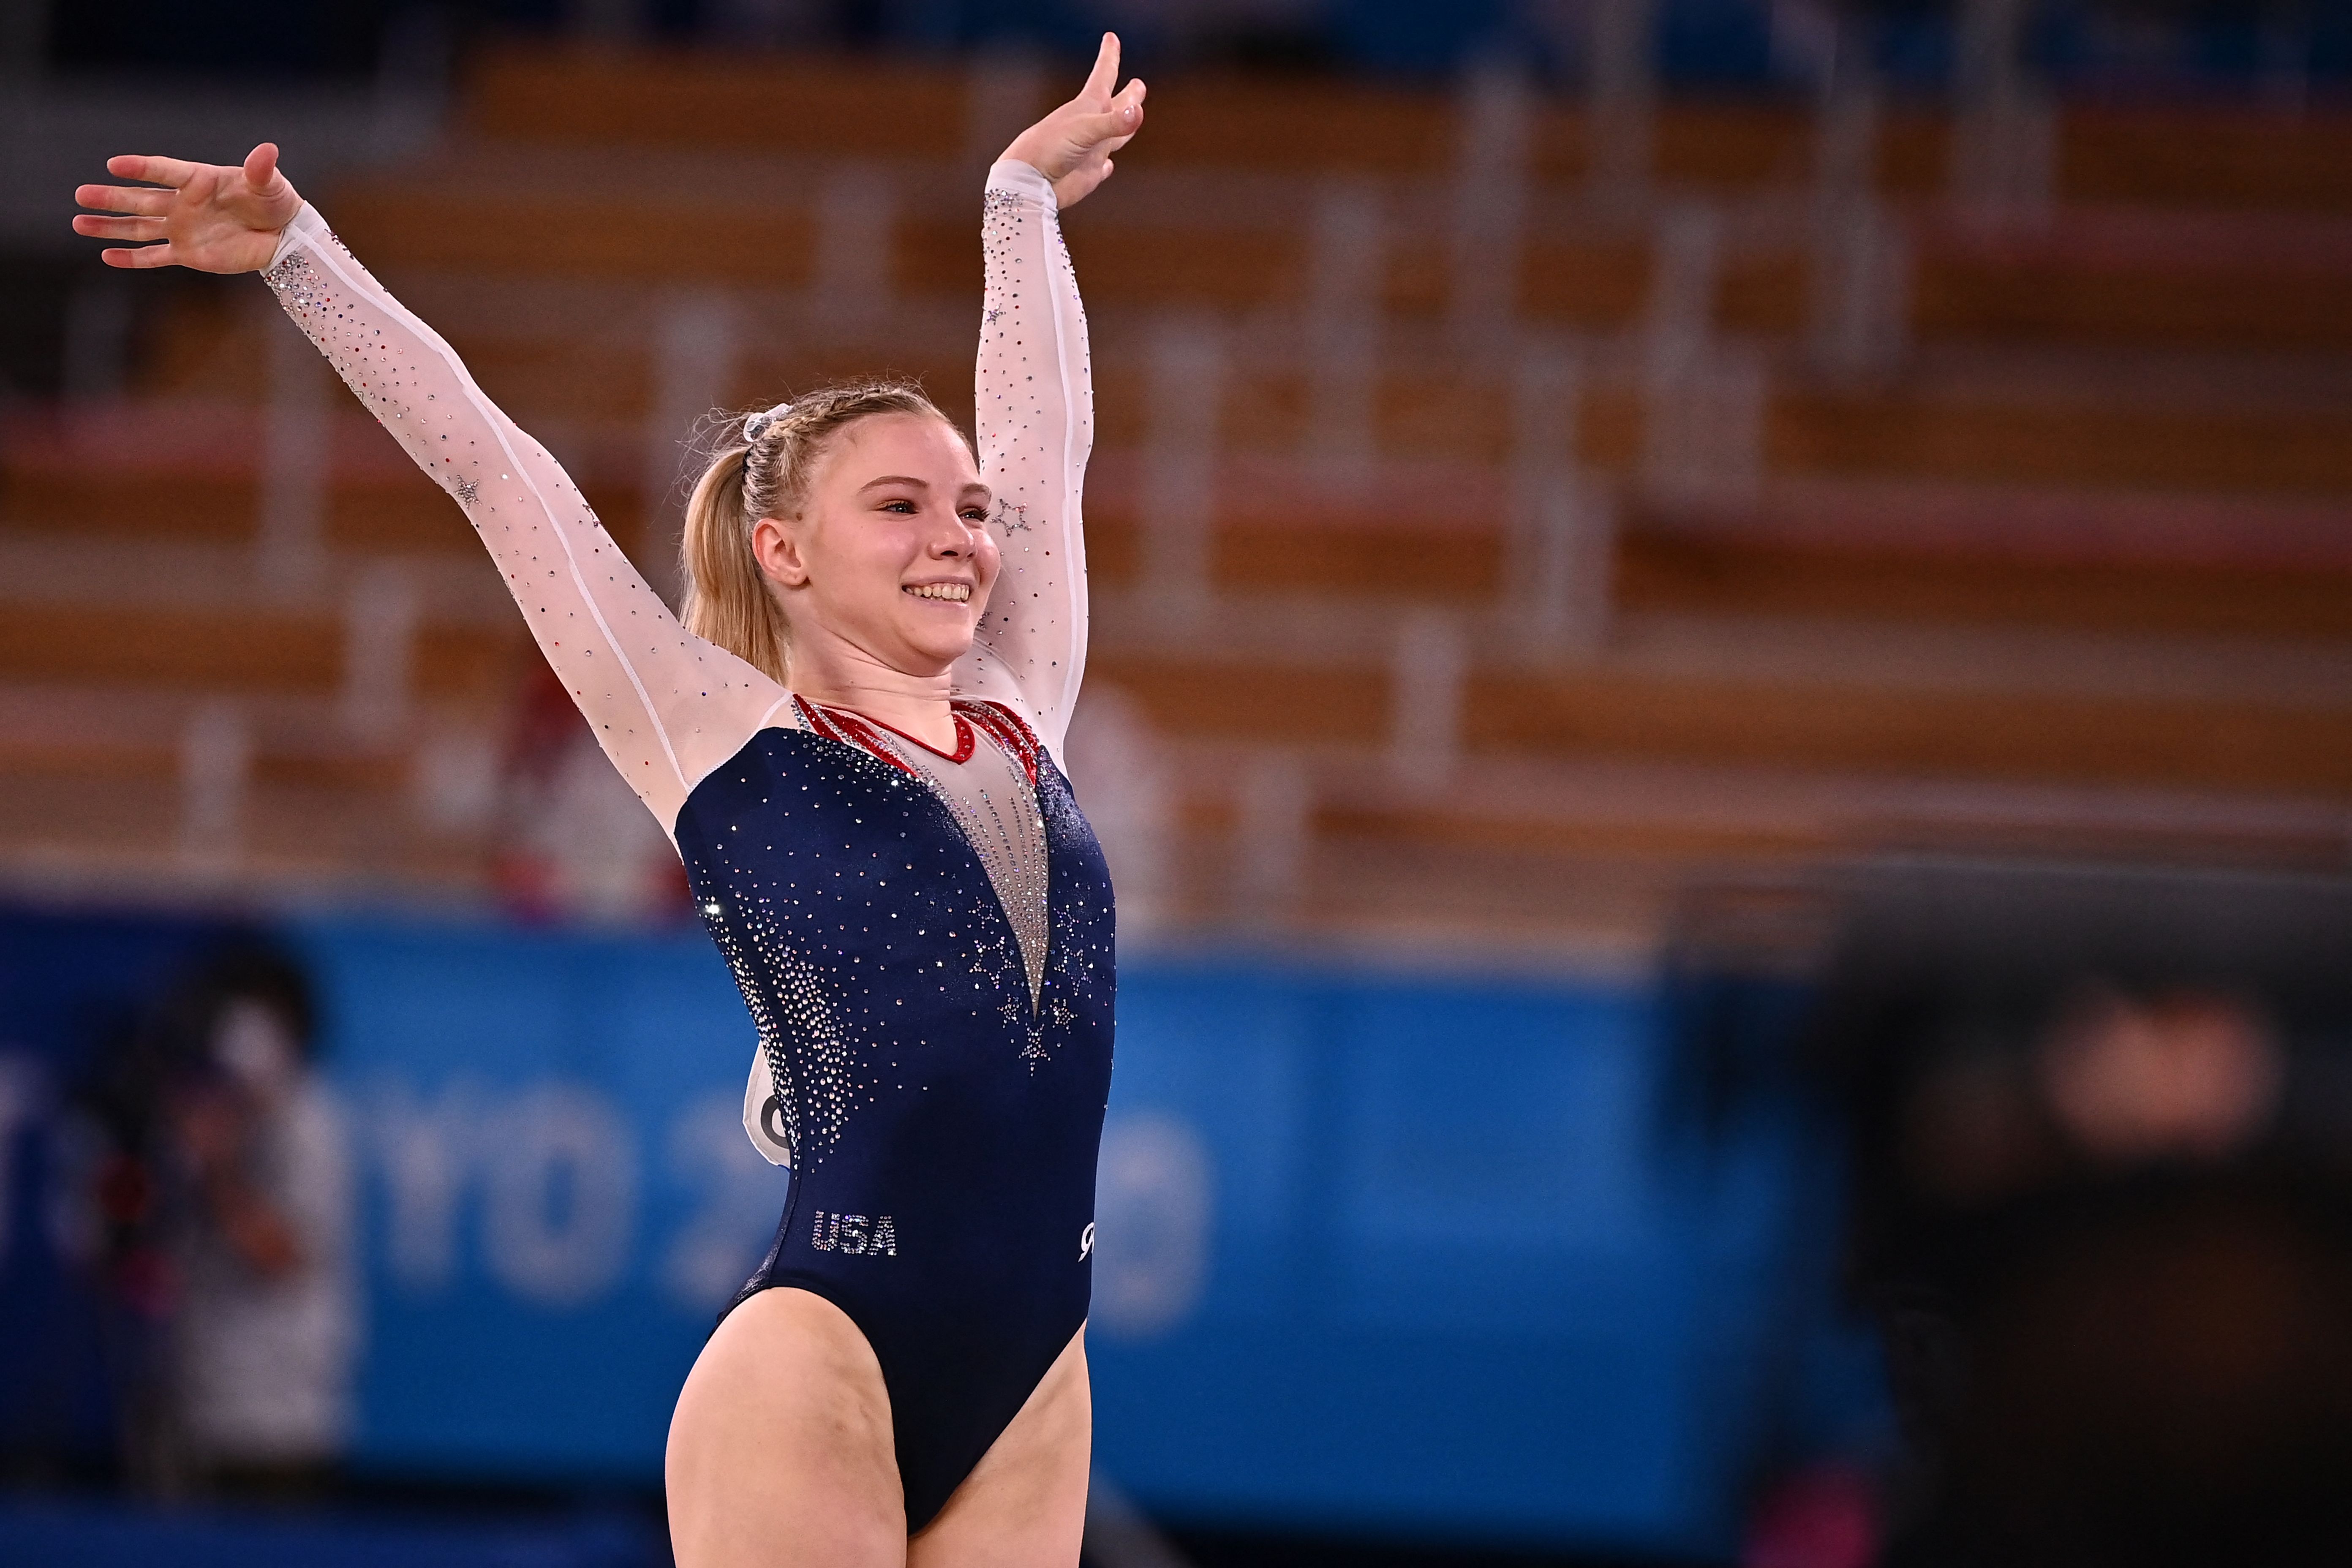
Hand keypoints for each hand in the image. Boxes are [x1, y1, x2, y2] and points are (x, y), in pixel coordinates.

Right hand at [72, 142, 303, 273]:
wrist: (283, 234)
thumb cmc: (275, 201)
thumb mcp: (270, 184)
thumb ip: (261, 169)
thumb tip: (268, 150)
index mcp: (198, 180)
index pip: (163, 171)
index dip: (140, 168)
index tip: (114, 165)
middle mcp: (183, 203)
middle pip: (140, 199)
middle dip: (111, 198)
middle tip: (81, 194)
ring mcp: (182, 228)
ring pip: (139, 228)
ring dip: (110, 226)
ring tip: (79, 222)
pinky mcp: (188, 253)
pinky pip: (155, 256)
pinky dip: (132, 258)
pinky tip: (107, 256)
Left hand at [1001, 33, 1145, 208]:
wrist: (1030, 181)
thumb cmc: (1050, 148)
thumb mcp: (1084, 130)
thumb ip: (1113, 123)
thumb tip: (1137, 112)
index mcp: (1088, 106)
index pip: (1103, 75)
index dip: (1109, 57)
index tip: (1110, 38)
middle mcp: (1091, 126)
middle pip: (1115, 105)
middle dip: (1128, 95)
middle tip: (1138, 84)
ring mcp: (1090, 150)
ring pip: (1114, 135)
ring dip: (1124, 126)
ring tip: (1133, 115)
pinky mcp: (1088, 173)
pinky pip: (1102, 167)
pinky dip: (1107, 165)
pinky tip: (1109, 165)